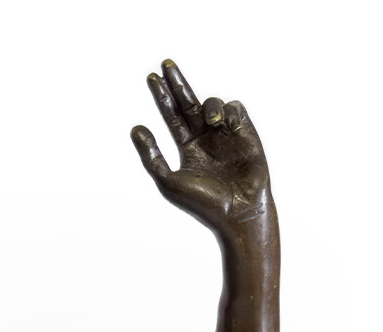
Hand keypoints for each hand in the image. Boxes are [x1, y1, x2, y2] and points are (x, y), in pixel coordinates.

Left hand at [131, 60, 269, 231]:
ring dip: (210, 105)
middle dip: (178, 83)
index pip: (172, 116)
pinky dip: (229, 111)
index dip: (162, 96)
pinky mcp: (246, 134)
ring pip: (213, 103)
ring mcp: (226, 135)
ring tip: (210, 121)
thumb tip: (136, 128)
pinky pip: (235, 109)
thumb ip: (151, 156)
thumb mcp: (169, 182)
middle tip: (166, 64)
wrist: (238, 215)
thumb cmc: (204, 205)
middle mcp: (206, 139)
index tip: (151, 78)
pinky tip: (226, 123)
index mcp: (189, 149)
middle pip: (189, 102)